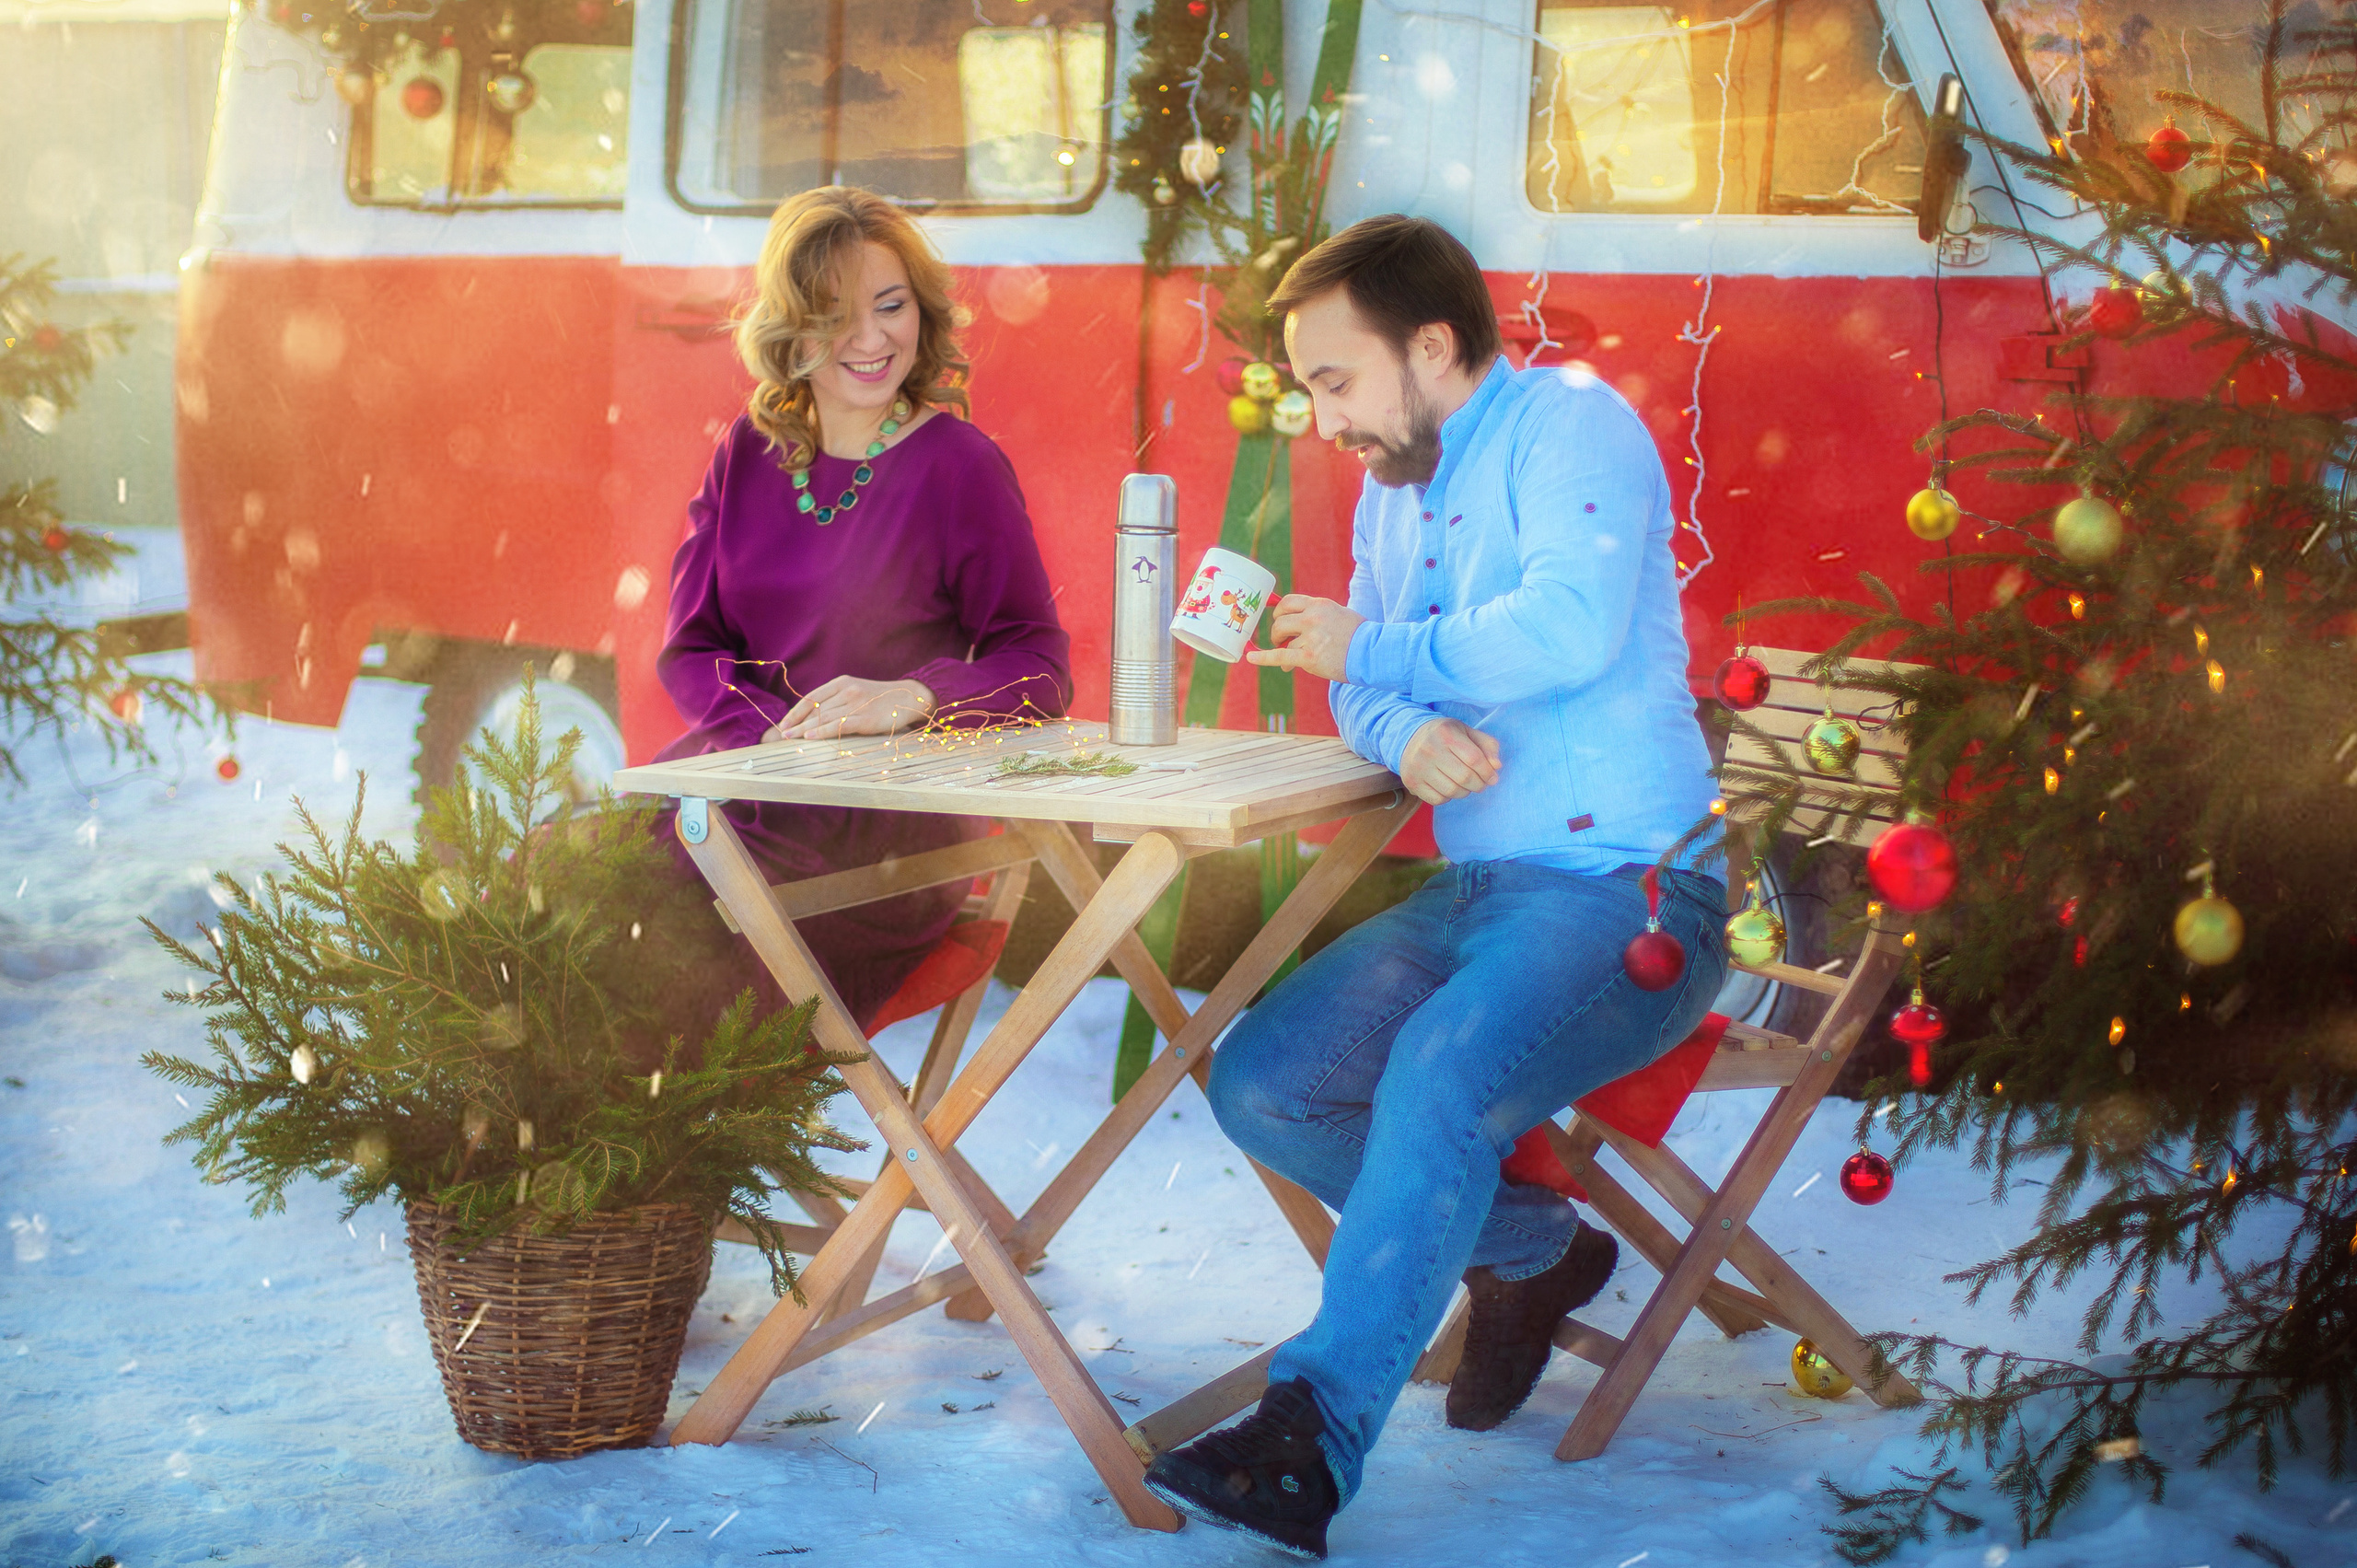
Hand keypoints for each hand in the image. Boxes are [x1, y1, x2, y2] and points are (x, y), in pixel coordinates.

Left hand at [768, 676, 935, 740]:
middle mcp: (846, 691)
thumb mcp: (856, 692)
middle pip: (815, 709)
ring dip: (804, 729)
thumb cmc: (881, 699)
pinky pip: (839, 724)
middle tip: (781, 735)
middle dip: (796, 723)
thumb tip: (813, 716)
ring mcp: (856, 704)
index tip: (783, 723)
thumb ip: (837, 700)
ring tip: (790, 739)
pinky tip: (811, 737)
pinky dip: (823, 731)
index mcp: (842, 683)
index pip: (811, 698)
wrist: (909, 698)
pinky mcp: (865, 718)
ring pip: (824, 717)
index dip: (795, 711)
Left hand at [1243, 594, 1363, 681]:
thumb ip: (1317, 616)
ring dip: (1284, 651)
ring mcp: (1310, 637)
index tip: (1277, 619)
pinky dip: (1263, 658)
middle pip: (1280, 621)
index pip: (1288, 602)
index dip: (1279, 612)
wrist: (1373, 653)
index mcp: (1320, 605)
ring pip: (1284, 643)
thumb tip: (1296, 627)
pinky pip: (1279, 656)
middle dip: (1277, 632)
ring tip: (1291, 661)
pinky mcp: (1309, 657)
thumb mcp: (1339, 615)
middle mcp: (1313, 618)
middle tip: (1281, 641)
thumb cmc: (1359, 636)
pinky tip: (1251, 658)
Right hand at [1398, 717, 1501, 804]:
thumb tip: (1497, 766)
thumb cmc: (1445, 735)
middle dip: (1479, 784)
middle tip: (1481, 783)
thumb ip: (1487, 745)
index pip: (1474, 759)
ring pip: (1452, 791)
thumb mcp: (1467, 732)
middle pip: (1464, 778)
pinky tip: (1448, 786)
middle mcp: (1430, 750)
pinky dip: (1448, 797)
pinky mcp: (1411, 782)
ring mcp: (1418, 767)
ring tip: (1465, 785)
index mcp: (1446, 734)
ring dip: (1465, 792)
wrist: (1409, 737)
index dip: (1488, 772)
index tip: (1492, 777)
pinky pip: (1438, 799)